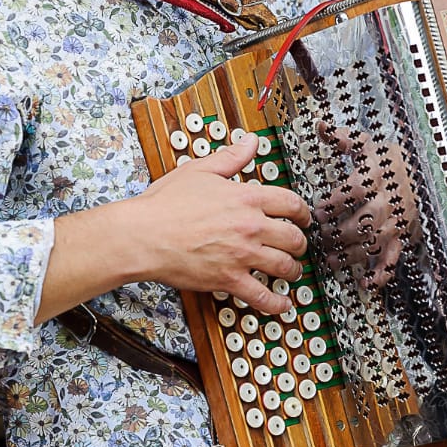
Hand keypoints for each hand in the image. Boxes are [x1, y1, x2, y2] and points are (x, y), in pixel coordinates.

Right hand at [129, 134, 309, 313]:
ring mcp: (242, 255)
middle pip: (294, 238)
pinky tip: (281, 304)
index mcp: (247, 198)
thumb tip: (250, 142)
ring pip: (284, 267)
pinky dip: (276, 303)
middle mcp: (251, 227)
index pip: (291, 204)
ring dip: (293, 271)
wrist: (143, 235)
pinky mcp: (229, 280)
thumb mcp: (200, 171)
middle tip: (298, 246)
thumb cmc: (165, 204)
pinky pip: (262, 297)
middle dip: (300, 244)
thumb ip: (231, 157)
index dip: (303, 213)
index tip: (302, 218)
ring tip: (291, 272)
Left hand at [311, 123, 415, 290]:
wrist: (423, 173)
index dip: (334, 203)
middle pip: (362, 221)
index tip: (316, 211)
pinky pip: (393, 259)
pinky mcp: (401, 236)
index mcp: (376, 176)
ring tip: (331, 260)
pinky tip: (365, 283)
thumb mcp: (368, 144)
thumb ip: (343, 137)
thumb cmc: (390, 160)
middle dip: (338, 233)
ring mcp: (395, 221)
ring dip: (351, 255)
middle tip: (318, 238)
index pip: (354, 191)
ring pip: (373, 243)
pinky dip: (381, 274)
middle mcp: (387, 201)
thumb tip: (320, 125)